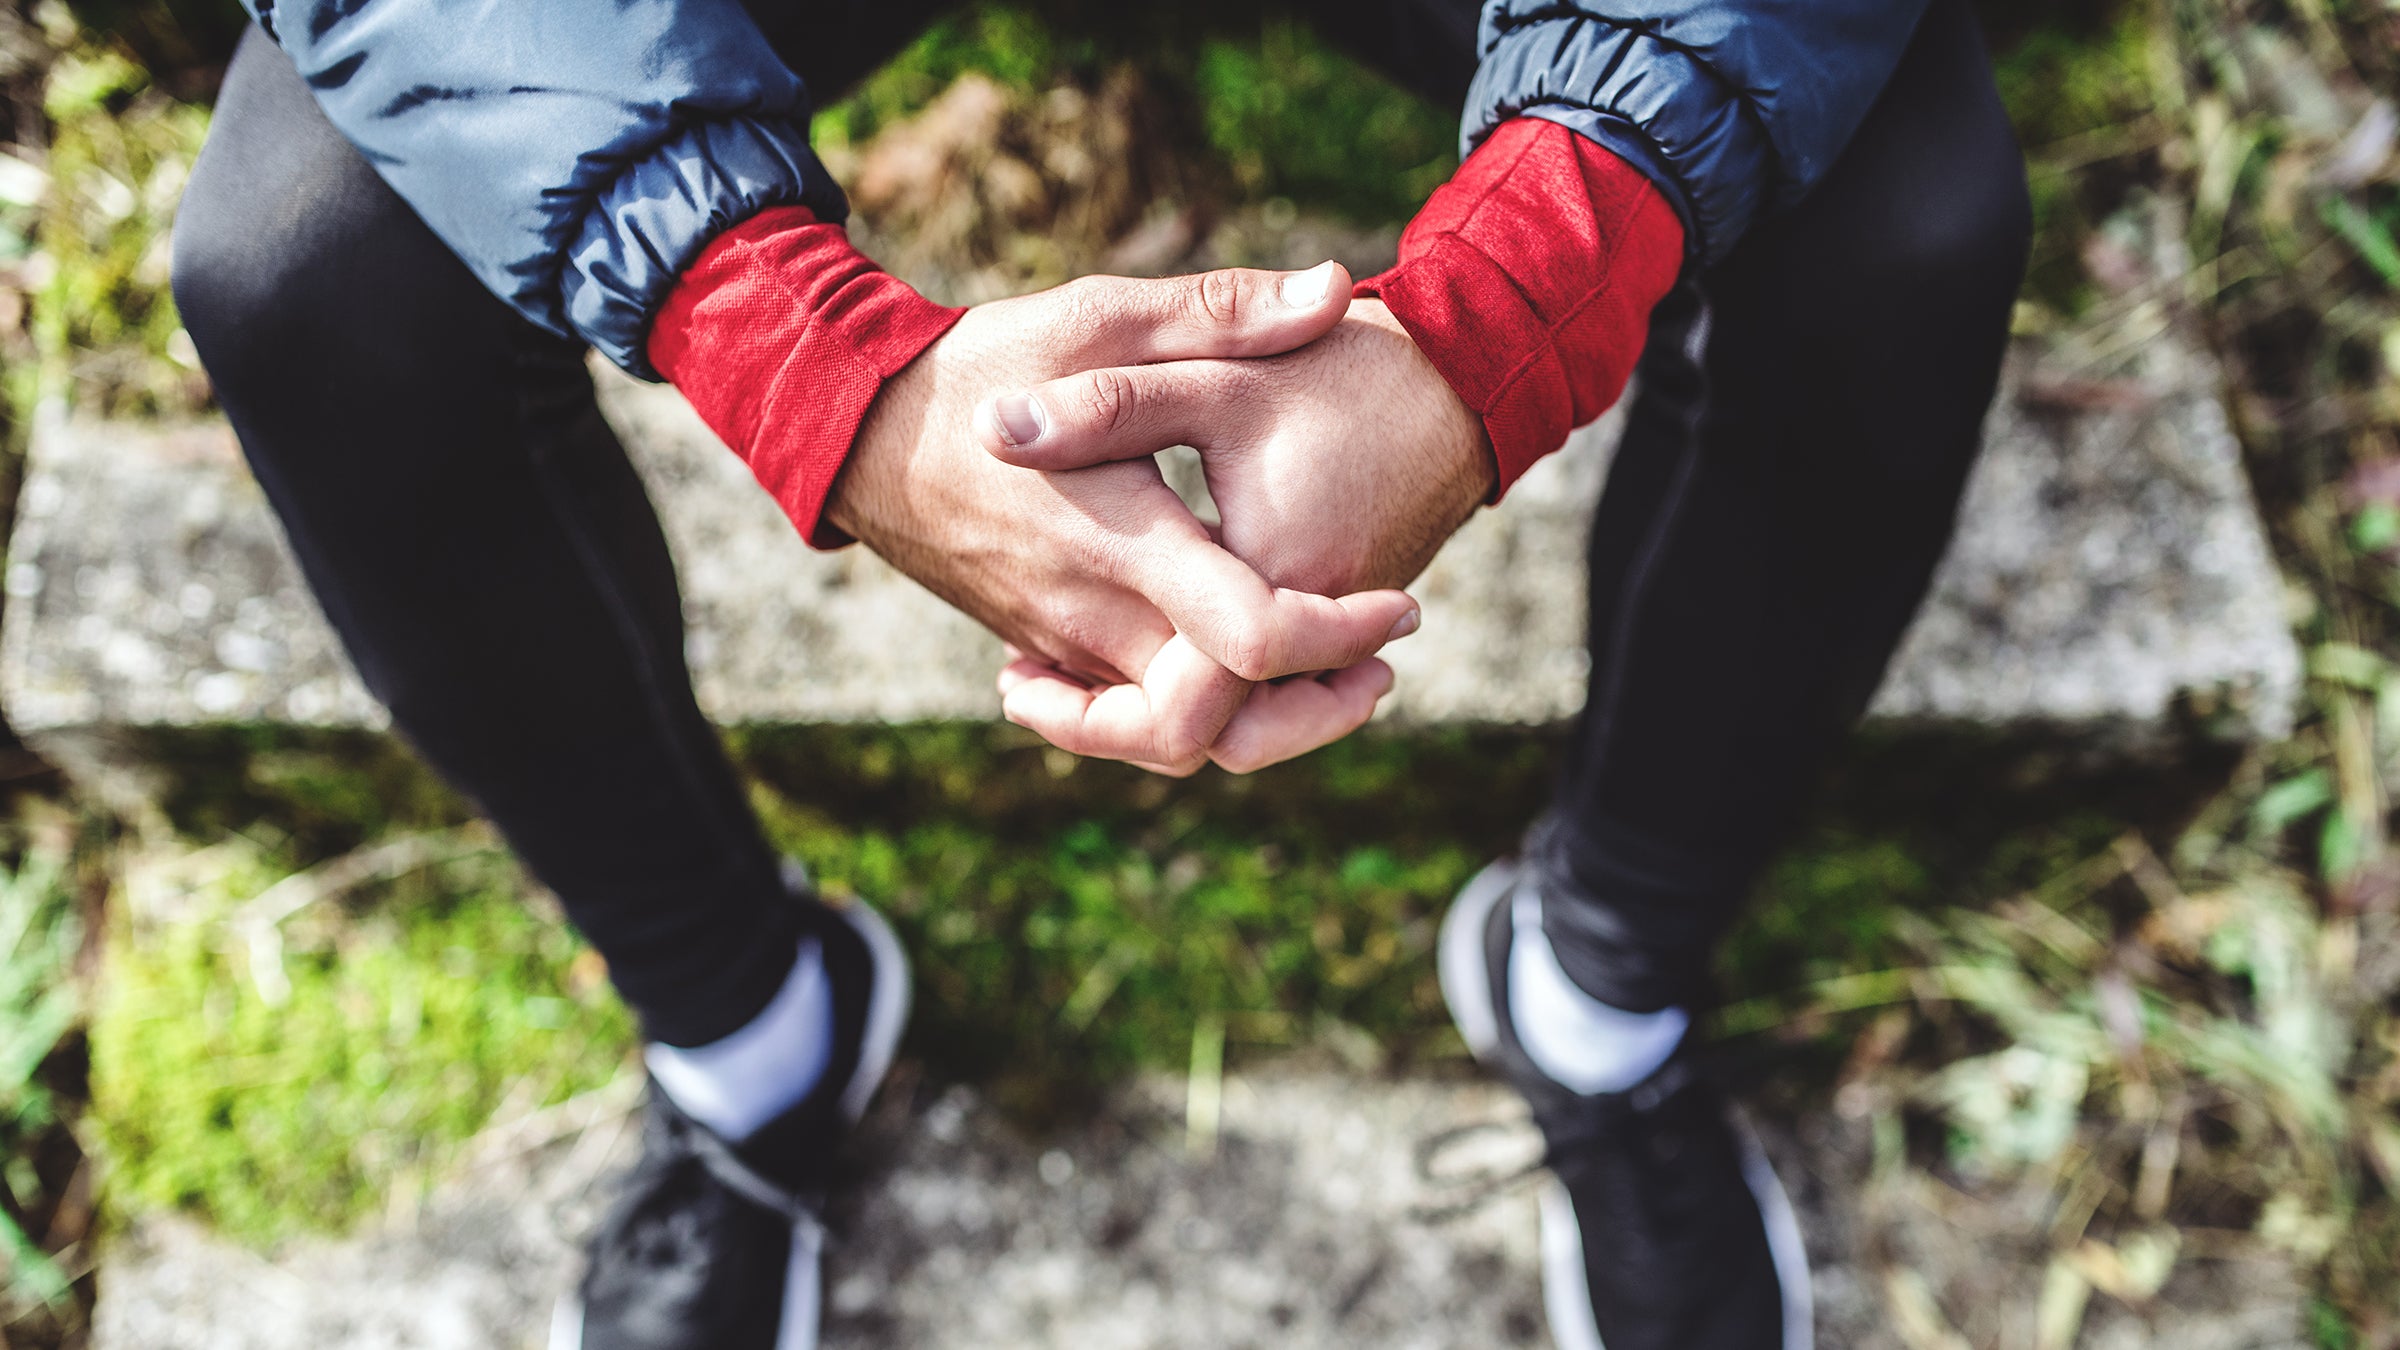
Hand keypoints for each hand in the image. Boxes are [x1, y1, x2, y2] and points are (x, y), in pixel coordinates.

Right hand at [827, 266, 1419, 775]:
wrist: (861, 435)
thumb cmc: (982, 368)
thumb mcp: (1099, 317)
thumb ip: (1219, 313)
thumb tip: (1328, 290)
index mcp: (1124, 538)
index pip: (1250, 635)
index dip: (1338, 635)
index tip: (1396, 607)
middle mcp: (1095, 614)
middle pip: (1221, 726)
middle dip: (1315, 712)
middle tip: (1380, 664)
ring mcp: (1066, 646)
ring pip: (1177, 738)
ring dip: (1264, 721)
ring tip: (1330, 667)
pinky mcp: (1049, 653)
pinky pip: (1134, 715)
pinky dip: (1200, 708)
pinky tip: (1245, 662)